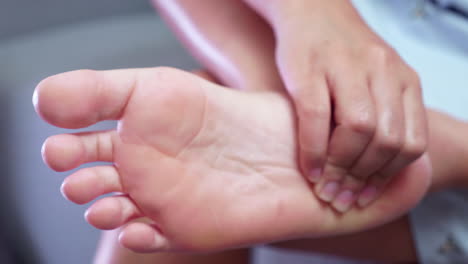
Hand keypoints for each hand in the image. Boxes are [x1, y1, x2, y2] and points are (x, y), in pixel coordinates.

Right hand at [246, 0, 427, 211]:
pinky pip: (318, 119)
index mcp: (404, 80)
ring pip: (360, 131)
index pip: (411, 142)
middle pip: (388, 141)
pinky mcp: (312, 69)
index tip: (367, 195)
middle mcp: (383, 72)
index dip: (389, 177)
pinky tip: (308, 168)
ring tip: (326, 185)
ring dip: (341, 167)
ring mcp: (348, 68)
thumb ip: (383, 115)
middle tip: (343, 196)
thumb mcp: (376, 79)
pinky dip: (314, 151)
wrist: (310, 9)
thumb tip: (375, 169)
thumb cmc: (340, 53)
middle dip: (364, 178)